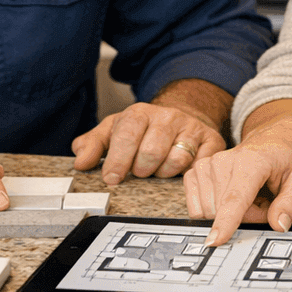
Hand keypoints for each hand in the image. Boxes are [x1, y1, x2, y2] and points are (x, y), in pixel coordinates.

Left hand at [72, 102, 224, 184]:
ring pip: (176, 160)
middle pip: (151, 151)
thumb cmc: (143, 131)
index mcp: (140, 113)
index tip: (111, 178)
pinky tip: (181, 173)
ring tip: (159, 170)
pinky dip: (189, 174)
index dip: (117, 159)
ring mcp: (191, 128)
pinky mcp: (212, 141)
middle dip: (141, 170)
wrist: (180, 118)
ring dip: (164, 173)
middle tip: (140, 172)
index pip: (127, 135)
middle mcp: (167, 117)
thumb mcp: (114, 132)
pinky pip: (200, 164)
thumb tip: (80, 161)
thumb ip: (93, 145)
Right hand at [184, 114, 291, 247]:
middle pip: (223, 210)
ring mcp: (207, 165)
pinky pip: (198, 207)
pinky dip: (216, 209)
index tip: (215, 241)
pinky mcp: (197, 171)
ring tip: (253, 198)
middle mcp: (224, 160)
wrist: (280, 134)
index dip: (226, 221)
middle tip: (266, 204)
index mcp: (253, 160)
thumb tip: (278, 225)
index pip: (236, 197)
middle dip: (246, 218)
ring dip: (231, 214)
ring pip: (209, 211)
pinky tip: (234, 197)